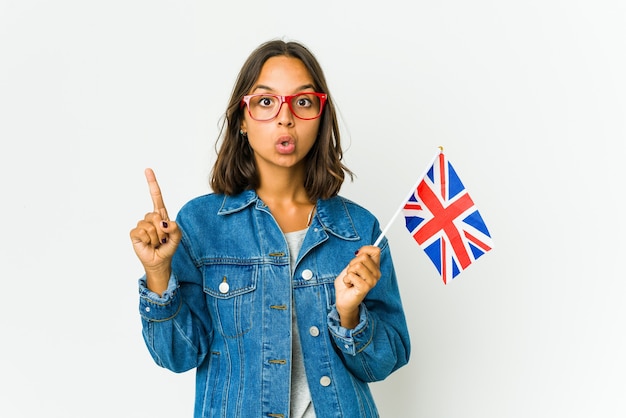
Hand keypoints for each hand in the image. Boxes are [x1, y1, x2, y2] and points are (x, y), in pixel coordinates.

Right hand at [129, 168, 181, 293]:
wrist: (159, 261)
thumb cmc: (167, 247)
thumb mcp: (177, 237)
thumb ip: (176, 229)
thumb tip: (165, 223)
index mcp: (161, 215)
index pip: (156, 196)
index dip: (152, 183)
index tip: (147, 170)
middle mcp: (150, 218)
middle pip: (156, 215)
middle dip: (163, 230)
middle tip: (163, 238)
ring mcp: (141, 225)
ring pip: (150, 226)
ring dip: (156, 237)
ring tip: (156, 242)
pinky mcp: (135, 233)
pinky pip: (142, 232)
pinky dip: (148, 240)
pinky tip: (148, 244)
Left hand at [334, 246, 380, 328]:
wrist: (343, 298)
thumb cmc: (348, 282)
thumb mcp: (352, 265)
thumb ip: (359, 258)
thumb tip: (360, 251)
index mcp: (375, 267)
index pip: (376, 250)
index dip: (364, 250)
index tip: (357, 256)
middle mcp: (376, 274)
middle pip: (364, 257)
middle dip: (352, 263)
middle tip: (352, 273)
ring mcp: (372, 281)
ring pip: (357, 265)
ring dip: (349, 272)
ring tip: (351, 279)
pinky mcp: (365, 287)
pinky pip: (351, 275)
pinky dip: (346, 279)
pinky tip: (350, 285)